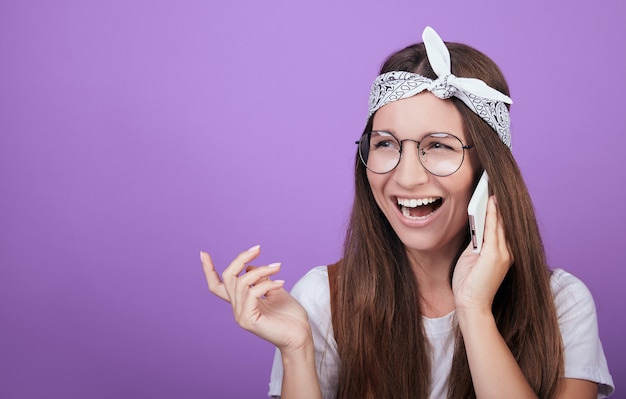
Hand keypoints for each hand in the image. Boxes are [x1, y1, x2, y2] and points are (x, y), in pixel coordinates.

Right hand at [201, 245, 312, 352]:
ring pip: (242, 282)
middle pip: (228, 277)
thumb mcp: (273, 290)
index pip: (218, 285)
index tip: (203, 253)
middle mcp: (237, 308)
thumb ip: (260, 279)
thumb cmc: (290, 315)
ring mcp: (240, 315)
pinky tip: (281, 283)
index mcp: (241, 301)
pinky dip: (267, 284)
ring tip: (278, 268)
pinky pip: (252, 293)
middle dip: (240, 259)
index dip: (208, 270)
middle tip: (258, 249)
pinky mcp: (248, 320)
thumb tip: (249, 266)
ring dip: (262, 270)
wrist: (300, 336)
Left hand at [452, 196, 512, 313]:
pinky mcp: (496, 256)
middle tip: (491, 180)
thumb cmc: (469, 284)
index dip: (499, 207)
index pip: (503, 224)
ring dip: (496, 203)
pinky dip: (493, 214)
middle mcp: (508, 251)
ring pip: (501, 221)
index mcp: (504, 252)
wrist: (471, 305)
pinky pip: (494, 230)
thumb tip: (476, 225)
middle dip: (498, 201)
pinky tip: (490, 202)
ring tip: (490, 185)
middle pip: (504, 220)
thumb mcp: (473, 258)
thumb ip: (478, 242)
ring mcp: (504, 253)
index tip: (492, 189)